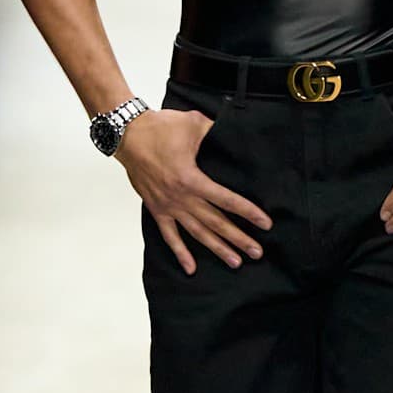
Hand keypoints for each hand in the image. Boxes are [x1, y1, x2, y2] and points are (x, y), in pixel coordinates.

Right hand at [116, 108, 270, 275]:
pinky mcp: (156, 209)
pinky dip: (180, 253)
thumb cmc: (159, 128)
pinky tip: (191, 268)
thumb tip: (235, 136)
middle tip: (257, 252)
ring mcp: (168, 206)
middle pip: (215, 222)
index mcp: (191, 178)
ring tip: (235, 262)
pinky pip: (169, 236)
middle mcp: (181, 197)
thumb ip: (217, 133)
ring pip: (196, 233)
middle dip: (238, 238)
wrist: (127, 134)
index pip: (226, 200)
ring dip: (216, 248)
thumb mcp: (194, 124)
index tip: (265, 224)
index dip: (248, 212)